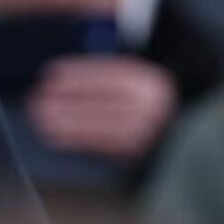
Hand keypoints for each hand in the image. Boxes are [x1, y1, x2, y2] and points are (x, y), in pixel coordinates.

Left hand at [28, 55, 177, 161]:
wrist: (186, 143)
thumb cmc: (153, 110)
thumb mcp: (142, 86)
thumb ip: (114, 78)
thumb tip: (66, 79)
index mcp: (151, 81)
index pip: (107, 72)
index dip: (76, 72)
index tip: (51, 72)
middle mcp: (150, 104)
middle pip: (98, 97)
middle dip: (64, 96)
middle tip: (37, 96)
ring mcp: (145, 129)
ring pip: (94, 120)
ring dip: (63, 118)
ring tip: (40, 116)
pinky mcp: (137, 151)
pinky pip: (98, 143)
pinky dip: (73, 138)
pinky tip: (54, 134)